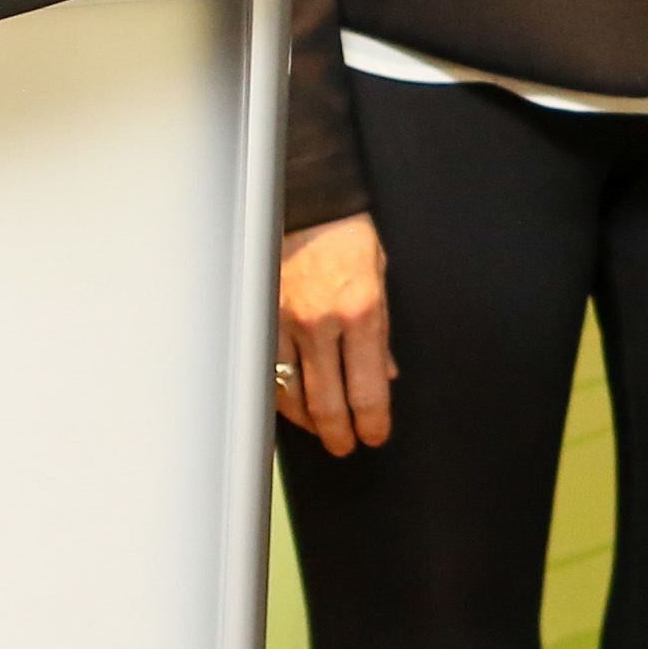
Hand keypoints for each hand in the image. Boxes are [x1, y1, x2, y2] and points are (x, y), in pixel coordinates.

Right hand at [276, 216, 394, 452]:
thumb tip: (386, 376)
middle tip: (347, 445)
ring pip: (293, 395)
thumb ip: (381, 333)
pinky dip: (283, 396)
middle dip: (340, 434)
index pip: (368, 388)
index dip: (373, 422)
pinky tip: (295, 404)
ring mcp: (285, 323)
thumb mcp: (380, 281)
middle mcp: (321, 323)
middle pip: (328, 403)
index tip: (375, 435)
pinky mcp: (261, 319)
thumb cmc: (348, 238)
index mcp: (360, 312)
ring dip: (310, 421)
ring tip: (324, 429)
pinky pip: (268, 373)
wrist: (306, 203)